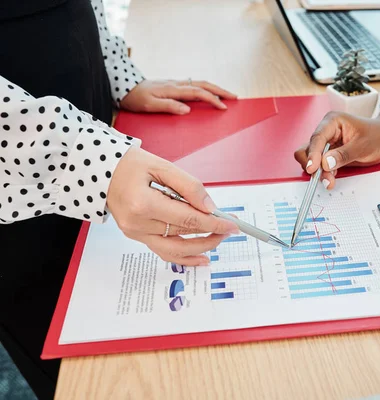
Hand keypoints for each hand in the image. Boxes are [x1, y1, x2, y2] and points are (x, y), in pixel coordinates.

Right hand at [107, 147, 238, 265]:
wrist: (99, 171)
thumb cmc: (129, 164)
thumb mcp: (162, 166)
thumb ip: (189, 186)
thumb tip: (210, 207)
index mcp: (143, 203)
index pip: (188, 219)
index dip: (214, 223)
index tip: (231, 224)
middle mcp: (138, 223)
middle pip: (184, 234)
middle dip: (211, 232)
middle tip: (230, 227)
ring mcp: (135, 233)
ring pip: (175, 250)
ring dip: (200, 248)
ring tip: (219, 240)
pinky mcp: (136, 236)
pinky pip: (163, 251)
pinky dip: (184, 256)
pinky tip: (201, 257)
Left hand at [120, 79, 236, 114]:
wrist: (124, 86)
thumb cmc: (135, 98)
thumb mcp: (149, 104)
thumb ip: (168, 106)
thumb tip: (187, 110)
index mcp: (173, 89)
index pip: (198, 93)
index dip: (213, 99)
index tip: (224, 107)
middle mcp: (177, 84)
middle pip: (204, 84)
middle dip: (221, 90)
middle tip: (235, 97)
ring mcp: (176, 84)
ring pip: (200, 83)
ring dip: (215, 88)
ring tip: (227, 95)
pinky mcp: (173, 86)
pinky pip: (194, 85)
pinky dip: (206, 88)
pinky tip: (209, 93)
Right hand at [294, 112, 379, 188]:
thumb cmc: (376, 136)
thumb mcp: (362, 146)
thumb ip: (343, 155)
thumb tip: (325, 163)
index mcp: (332, 122)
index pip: (317, 137)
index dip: (313, 154)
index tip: (312, 168)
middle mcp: (325, 131)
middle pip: (308, 148)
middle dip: (314, 165)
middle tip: (324, 178)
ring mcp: (325, 143)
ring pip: (311, 158)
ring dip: (317, 171)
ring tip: (329, 181)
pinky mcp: (327, 154)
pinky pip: (319, 165)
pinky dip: (322, 173)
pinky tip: (331, 178)